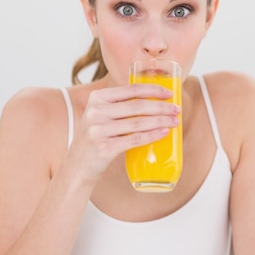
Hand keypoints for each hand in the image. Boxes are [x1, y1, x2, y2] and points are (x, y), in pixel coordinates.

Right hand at [65, 83, 180, 183]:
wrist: (78, 165)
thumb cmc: (96, 138)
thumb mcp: (100, 115)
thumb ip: (119, 106)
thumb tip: (154, 100)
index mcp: (97, 98)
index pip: (131, 89)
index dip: (153, 89)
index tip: (169, 93)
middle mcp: (97, 111)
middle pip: (137, 106)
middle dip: (161, 107)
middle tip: (177, 109)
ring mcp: (99, 130)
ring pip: (138, 123)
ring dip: (161, 121)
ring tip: (175, 121)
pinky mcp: (104, 147)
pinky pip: (135, 139)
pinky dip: (152, 135)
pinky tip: (164, 133)